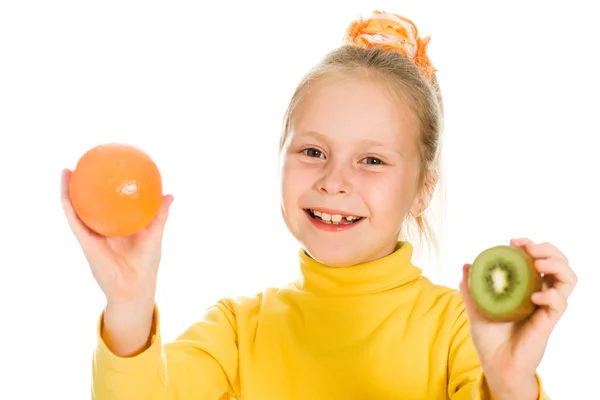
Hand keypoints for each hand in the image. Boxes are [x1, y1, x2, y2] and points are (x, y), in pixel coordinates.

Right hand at [61, 168, 173, 305]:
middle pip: (89, 203)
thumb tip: (169, 194)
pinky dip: (68, 205)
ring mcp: (92, 235)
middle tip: (83, 164)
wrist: (135, 287)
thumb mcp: (155, 233)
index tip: (106, 168)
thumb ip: (159, 215)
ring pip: (75, 209)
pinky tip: (67, 190)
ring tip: (67, 171)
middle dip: (83, 185)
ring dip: (68, 190)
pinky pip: (74, 220)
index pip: (108, 203)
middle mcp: (102, 229)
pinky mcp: (85, 242)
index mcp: (118, 226)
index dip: (105, 188)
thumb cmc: (146, 263)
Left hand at [459, 238, 577, 398]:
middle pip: (560, 263)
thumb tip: (467, 264)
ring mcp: (547, 307)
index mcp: (526, 287)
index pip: (539, 259)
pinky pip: (560, 303)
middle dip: (548, 249)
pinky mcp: (549, 322)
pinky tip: (534, 297)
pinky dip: (550, 295)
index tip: (513, 241)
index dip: (531, 245)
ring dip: (557, 265)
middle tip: (529, 249)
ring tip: (538, 263)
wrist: (495, 364)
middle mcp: (541, 293)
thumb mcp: (475, 307)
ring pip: (568, 279)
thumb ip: (471, 287)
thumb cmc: (489, 337)